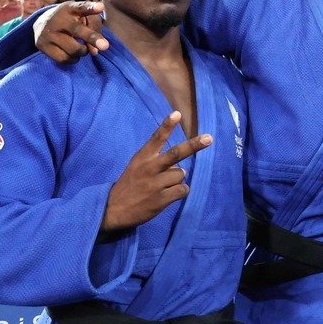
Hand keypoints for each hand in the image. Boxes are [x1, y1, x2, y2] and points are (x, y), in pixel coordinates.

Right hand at [35, 1, 108, 60]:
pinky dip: (72, 59)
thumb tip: (94, 52)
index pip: (80, 7)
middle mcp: (57, 19)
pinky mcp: (41, 46)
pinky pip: (63, 59)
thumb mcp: (83, 17)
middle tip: (105, 46)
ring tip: (81, 48)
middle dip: (92, 38)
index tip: (101, 7)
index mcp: (69, 9)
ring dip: (83, 51)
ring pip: (73, 49)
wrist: (42, 24)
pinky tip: (72, 54)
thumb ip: (93, 30)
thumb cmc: (70, 20)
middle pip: (77, 30)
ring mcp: (47, 33)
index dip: (91, 8)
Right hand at [101, 112, 210, 231]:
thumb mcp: (136, 166)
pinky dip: (180, 192)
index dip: (167, 126)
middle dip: (194, 145)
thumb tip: (180, 163)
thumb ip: (155, 160)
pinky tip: (169, 195)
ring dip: (177, 180)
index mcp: (142, 158)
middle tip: (209, 138)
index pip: (156, 139)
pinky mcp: (160, 199)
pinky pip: (182, 190)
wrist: (113, 209)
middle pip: (176, 153)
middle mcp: (149, 168)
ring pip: (181, 174)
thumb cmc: (130, 184)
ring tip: (163, 186)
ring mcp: (155, 184)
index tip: (176, 114)